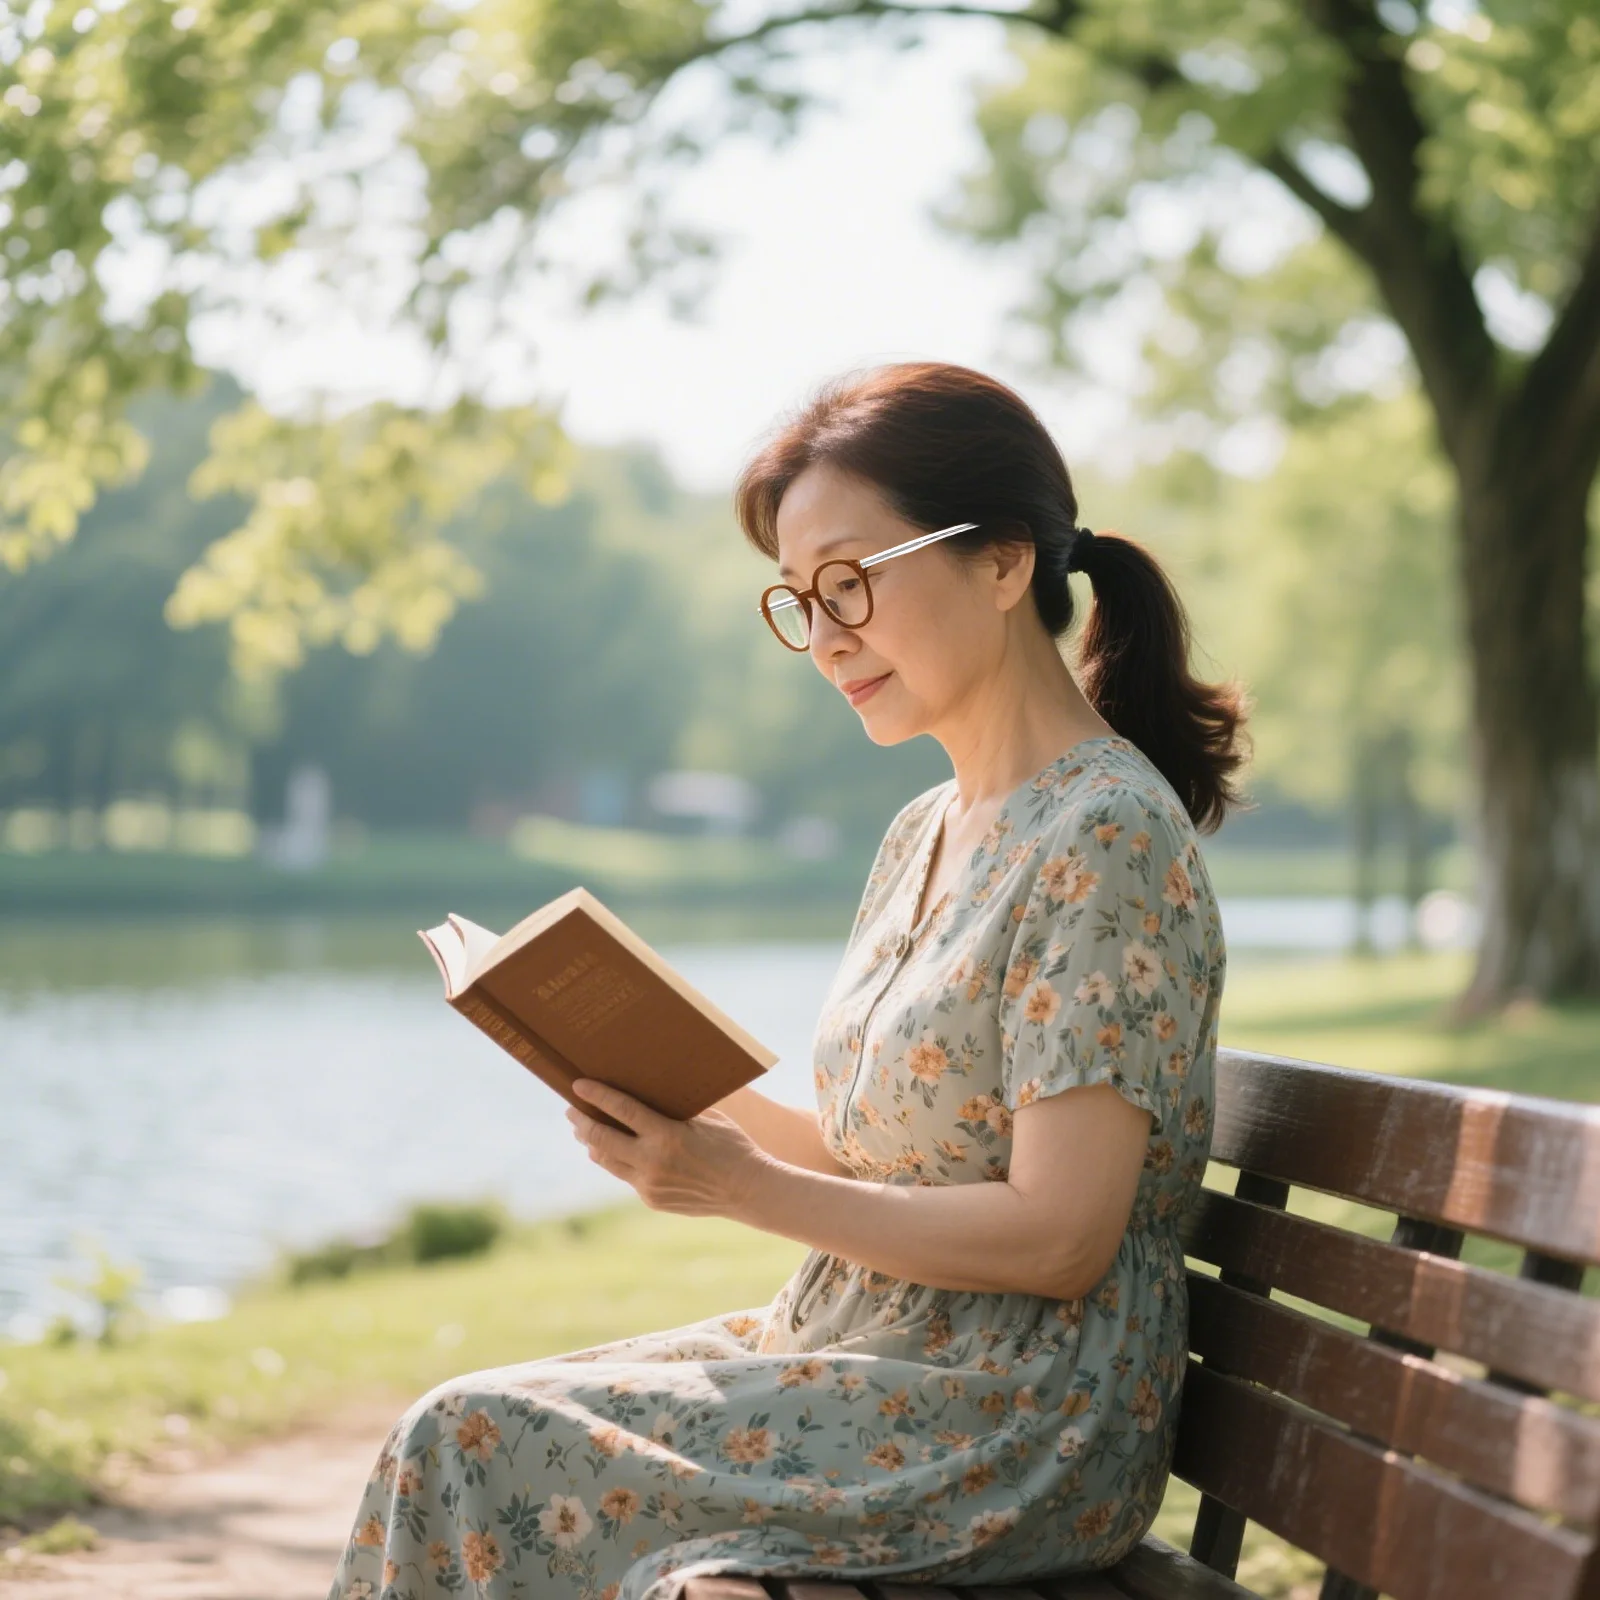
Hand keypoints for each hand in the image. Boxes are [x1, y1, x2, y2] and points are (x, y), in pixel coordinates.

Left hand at [565, 1079, 775, 1219]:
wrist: (747, 1190)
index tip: (578, 1085)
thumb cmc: (730, 1145)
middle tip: (571, 1110)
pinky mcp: (651, 1200)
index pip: (622, 1111)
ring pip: (606, 1161)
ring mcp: (650, 1185)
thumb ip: (673, 1111)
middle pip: (602, 1139)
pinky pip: (625, 1175)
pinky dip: (615, 1160)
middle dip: (582, 1122)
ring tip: (583, 1130)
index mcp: (668, 1136)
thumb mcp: (706, 1119)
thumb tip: (646, 1093)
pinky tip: (611, 1150)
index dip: (597, 1096)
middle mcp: (653, 1162)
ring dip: (592, 1143)